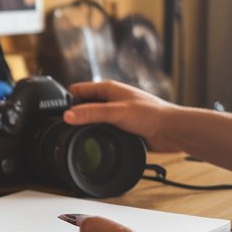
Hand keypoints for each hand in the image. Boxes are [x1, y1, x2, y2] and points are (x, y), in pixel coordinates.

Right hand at [63, 80, 182, 151]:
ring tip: (80, 136)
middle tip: (68, 128)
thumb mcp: (115, 112)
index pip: (77, 90)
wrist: (172, 130)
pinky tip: (95, 142)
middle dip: (76, 115)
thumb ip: (90, 114)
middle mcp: (111, 99)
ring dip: (87, 126)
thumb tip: (67, 115)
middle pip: (83, 105)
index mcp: (108, 88)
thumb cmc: (151, 114)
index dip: (67, 101)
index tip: (60, 115)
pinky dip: (97, 135)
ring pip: (93, 119)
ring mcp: (116, 113)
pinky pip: (103, 130)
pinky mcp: (121, 126)